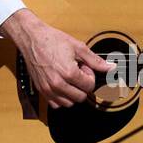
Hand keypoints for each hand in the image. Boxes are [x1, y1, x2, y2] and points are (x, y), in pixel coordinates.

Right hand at [0, 10, 114, 107]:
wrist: (32, 38)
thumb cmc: (52, 40)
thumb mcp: (78, 47)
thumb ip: (95, 61)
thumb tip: (110, 68)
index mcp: (68, 73)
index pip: (89, 86)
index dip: (90, 76)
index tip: (84, 67)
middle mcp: (58, 84)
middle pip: (80, 97)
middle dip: (82, 86)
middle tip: (77, 72)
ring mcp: (48, 89)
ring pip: (69, 103)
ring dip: (73, 93)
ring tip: (69, 78)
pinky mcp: (41, 90)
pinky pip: (56, 104)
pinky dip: (61, 98)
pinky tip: (62, 85)